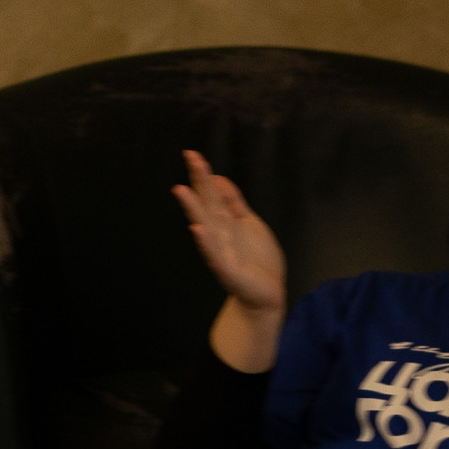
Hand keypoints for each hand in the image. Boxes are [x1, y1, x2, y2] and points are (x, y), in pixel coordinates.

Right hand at [172, 151, 285, 373]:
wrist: (266, 294)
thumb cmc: (257, 258)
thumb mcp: (249, 223)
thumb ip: (234, 203)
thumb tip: (218, 178)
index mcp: (225, 222)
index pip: (212, 194)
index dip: (203, 175)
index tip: (192, 154)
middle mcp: (219, 234)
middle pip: (207, 204)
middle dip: (199, 182)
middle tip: (190, 158)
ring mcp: (222, 252)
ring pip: (205, 227)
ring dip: (193, 209)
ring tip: (182, 191)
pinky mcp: (228, 271)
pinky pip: (215, 256)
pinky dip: (206, 243)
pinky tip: (198, 230)